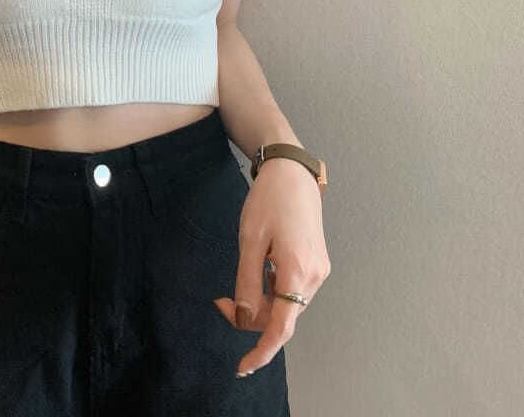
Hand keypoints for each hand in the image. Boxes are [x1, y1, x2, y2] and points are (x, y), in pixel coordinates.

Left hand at [212, 157, 330, 375]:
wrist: (292, 172)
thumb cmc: (269, 200)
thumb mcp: (250, 240)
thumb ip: (246, 282)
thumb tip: (242, 318)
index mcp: (297, 272)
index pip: (281, 328)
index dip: (261, 351)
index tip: (242, 367)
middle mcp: (314, 277)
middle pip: (280, 317)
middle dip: (249, 316)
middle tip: (219, 301)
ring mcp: (318, 271)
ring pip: (286, 305)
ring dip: (259, 303)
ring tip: (235, 284)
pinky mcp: (316, 263)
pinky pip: (292, 290)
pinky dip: (271, 291)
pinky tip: (259, 271)